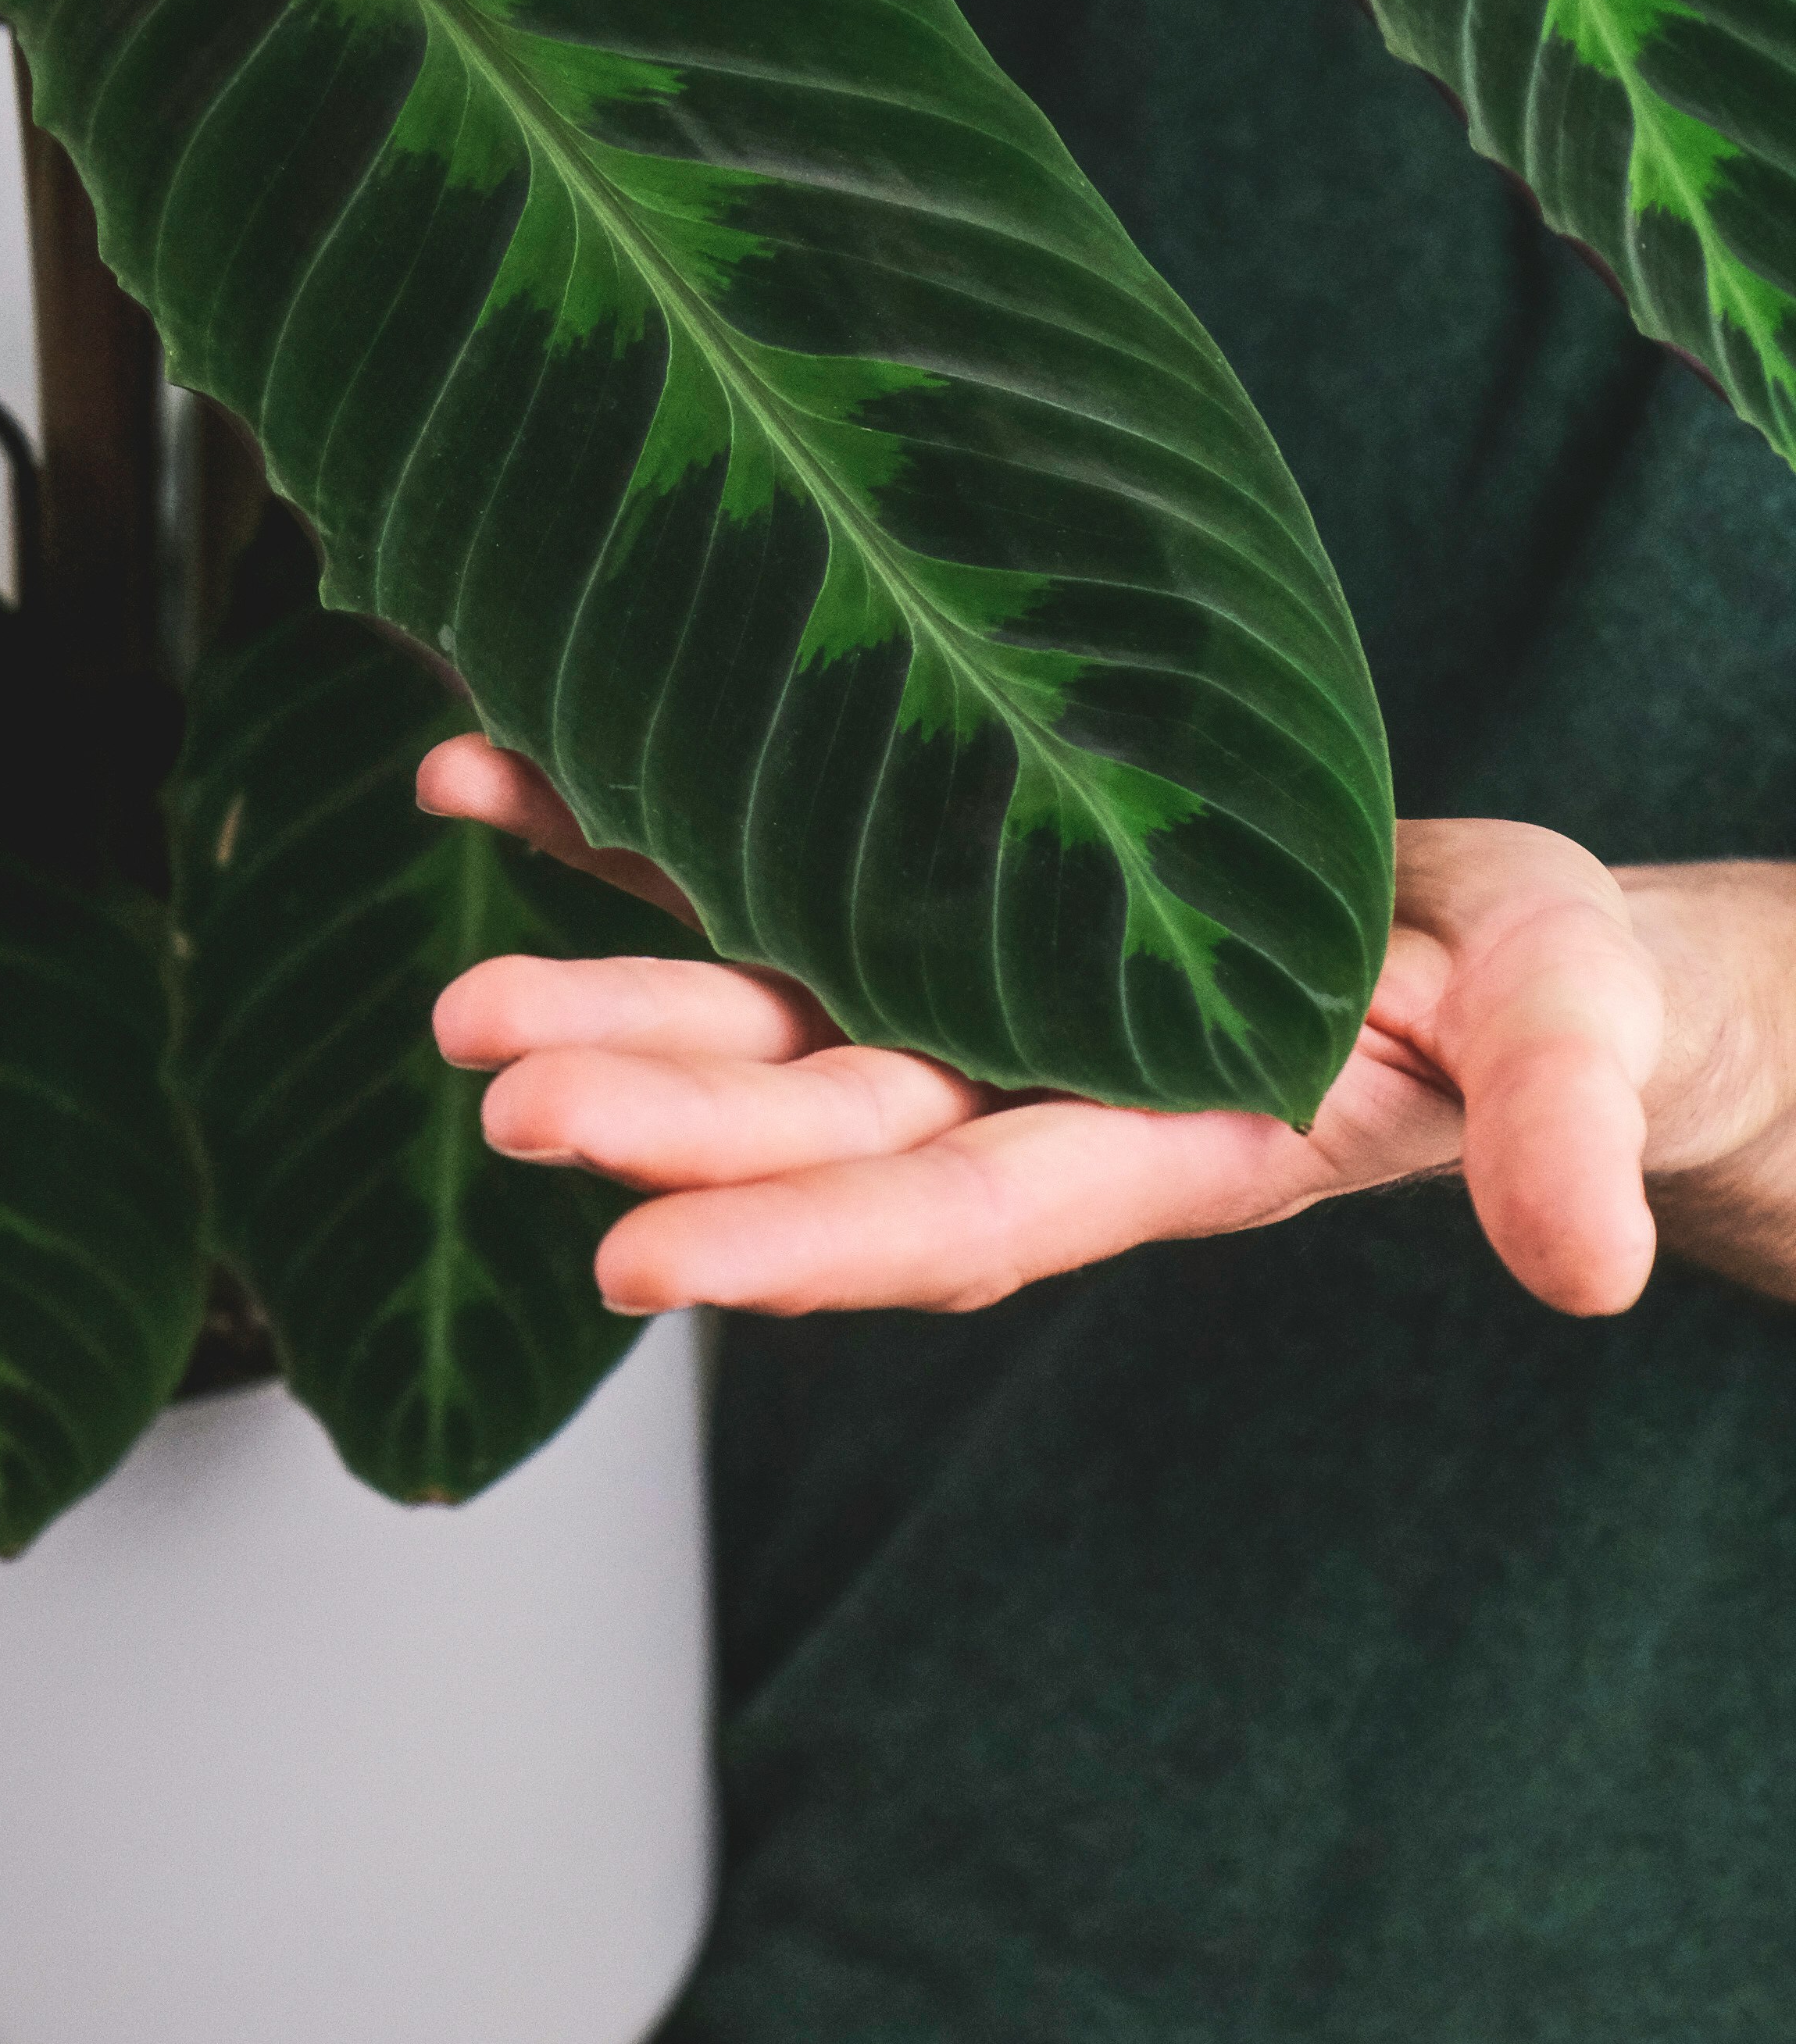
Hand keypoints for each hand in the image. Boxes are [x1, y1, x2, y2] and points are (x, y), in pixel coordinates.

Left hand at [418, 738, 1795, 1318]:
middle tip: (508, 1102)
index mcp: (1162, 1138)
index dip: (810, 1244)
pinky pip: (742, 859)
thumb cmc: (1544, 992)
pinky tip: (476, 774)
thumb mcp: (1575, 1032)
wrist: (1481, 946)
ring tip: (460, 1006)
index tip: (648, 1269)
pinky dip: (609, 829)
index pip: (966, 1212)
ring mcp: (957, 991)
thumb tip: (1584, 1265)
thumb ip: (1559, 1126)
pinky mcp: (922, 890)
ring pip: (755, 1014)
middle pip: (819, 1124)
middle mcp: (1024, 1085)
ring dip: (606, 1004)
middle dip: (664, 1126)